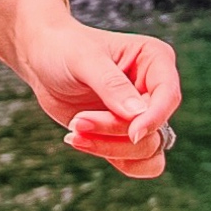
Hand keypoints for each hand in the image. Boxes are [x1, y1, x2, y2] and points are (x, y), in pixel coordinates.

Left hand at [7, 0, 178, 179]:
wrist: (41, 58)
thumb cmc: (64, 48)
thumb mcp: (84, 59)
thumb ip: (112, 86)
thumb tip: (138, 116)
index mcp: (154, 60)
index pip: (169, 96)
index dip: (154, 118)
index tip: (132, 133)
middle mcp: (154, 89)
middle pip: (154, 128)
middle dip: (115, 131)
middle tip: (77, 121)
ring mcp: (141, 114)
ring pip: (147, 151)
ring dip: (110, 148)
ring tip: (74, 131)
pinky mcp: (124, 134)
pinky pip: (135, 163)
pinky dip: (109, 156)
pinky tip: (78, 140)